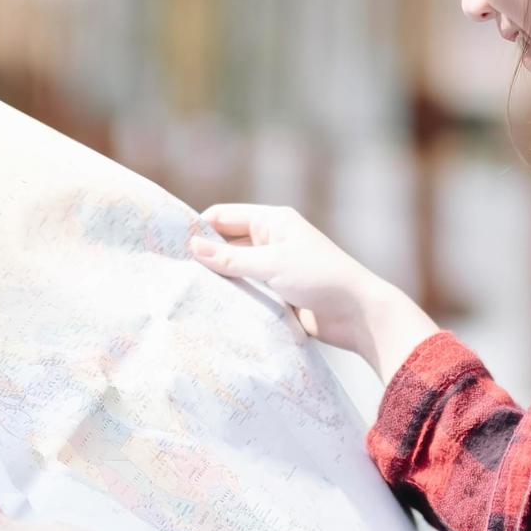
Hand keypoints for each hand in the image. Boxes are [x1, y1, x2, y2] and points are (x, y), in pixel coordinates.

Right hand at [189, 204, 439, 379]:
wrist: (358, 314)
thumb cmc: (319, 278)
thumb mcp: (271, 264)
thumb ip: (231, 257)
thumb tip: (193, 247)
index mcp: (273, 220)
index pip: (224, 216)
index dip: (199, 228)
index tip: (171, 246)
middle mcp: (272, 239)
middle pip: (227, 241)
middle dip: (205, 255)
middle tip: (173, 271)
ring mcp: (275, 266)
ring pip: (236, 267)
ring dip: (219, 277)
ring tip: (187, 290)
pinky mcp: (279, 292)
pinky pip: (248, 289)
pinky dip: (233, 295)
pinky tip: (212, 306)